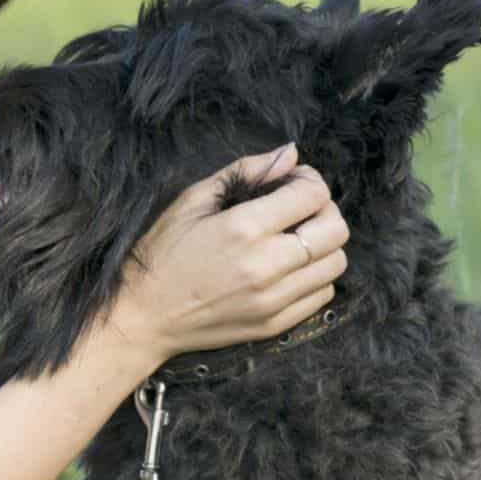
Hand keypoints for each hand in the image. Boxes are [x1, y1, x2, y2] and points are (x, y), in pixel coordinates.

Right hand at [109, 143, 348, 363]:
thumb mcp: (192, 200)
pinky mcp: (275, 324)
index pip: (312, 194)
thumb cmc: (162, 253)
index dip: (309, 179)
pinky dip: (315, 276)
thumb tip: (291, 154)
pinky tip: (290, 269)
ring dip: (323, 245)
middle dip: (324, 210)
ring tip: (295, 240)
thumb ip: (244, 171)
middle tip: (300, 209)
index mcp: (242, 228)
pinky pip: (322, 294)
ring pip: (336, 263)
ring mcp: (273, 300)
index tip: (292, 181)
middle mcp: (265, 265)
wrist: (144, 317)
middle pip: (336, 230)